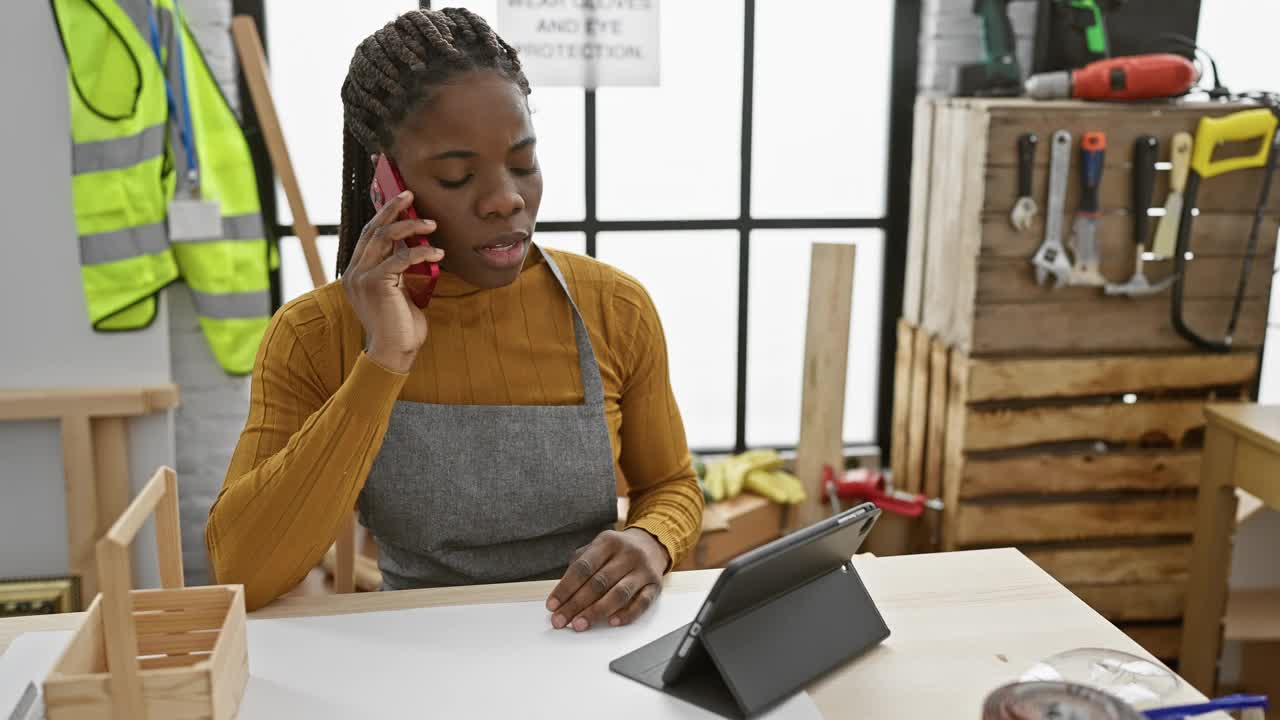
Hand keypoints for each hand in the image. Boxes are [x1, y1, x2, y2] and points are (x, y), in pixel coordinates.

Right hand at [341, 190, 443, 372]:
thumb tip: (412, 246)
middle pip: (373, 229)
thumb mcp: (398, 290)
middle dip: (393, 209)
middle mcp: (354, 271)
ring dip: (410, 227)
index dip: (384, 214)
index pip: (368, 234)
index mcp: (356, 272)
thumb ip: (398, 269)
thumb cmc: (401, 325)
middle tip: (412, 196)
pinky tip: (438, 253)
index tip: (403, 199)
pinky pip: (400, 258)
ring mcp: (361, 277)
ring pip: (384, 238)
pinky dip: (421, 252)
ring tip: (431, 224)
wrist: (394, 352)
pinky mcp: (375, 284)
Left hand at [545, 528, 669, 630]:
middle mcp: (627, 553)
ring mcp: (643, 569)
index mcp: (607, 541)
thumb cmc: (617, 551)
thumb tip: (561, 596)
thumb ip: (579, 566)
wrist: (651, 543)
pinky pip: (642, 603)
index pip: (582, 567)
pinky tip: (612, 622)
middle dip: (576, 604)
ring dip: (597, 612)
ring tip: (580, 624)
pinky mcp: (655, 585)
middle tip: (561, 620)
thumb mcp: (597, 548)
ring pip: (619, 594)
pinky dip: (627, 614)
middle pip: (598, 583)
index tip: (552, 605)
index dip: (565, 588)